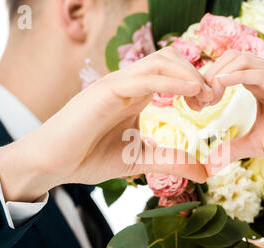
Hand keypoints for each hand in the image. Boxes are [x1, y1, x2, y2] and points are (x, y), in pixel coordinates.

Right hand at [0, 47, 213, 201]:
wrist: (52, 164)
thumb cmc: (89, 158)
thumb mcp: (140, 160)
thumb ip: (170, 161)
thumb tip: (204, 172)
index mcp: (136, 95)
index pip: (172, 73)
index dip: (196, 83)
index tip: (210, 105)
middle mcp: (128, 84)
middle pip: (170, 59)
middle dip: (197, 74)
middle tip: (211, 99)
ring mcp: (116, 84)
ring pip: (160, 61)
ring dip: (188, 75)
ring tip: (204, 96)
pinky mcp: (105, 91)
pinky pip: (143, 78)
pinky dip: (170, 81)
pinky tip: (190, 92)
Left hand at [203, 50, 263, 172]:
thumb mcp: (254, 144)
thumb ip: (232, 147)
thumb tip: (209, 162)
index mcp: (260, 83)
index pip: (228, 68)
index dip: (208, 81)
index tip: (195, 104)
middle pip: (231, 58)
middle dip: (209, 75)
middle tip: (198, 101)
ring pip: (242, 60)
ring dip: (219, 74)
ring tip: (208, 96)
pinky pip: (259, 73)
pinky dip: (237, 75)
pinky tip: (221, 84)